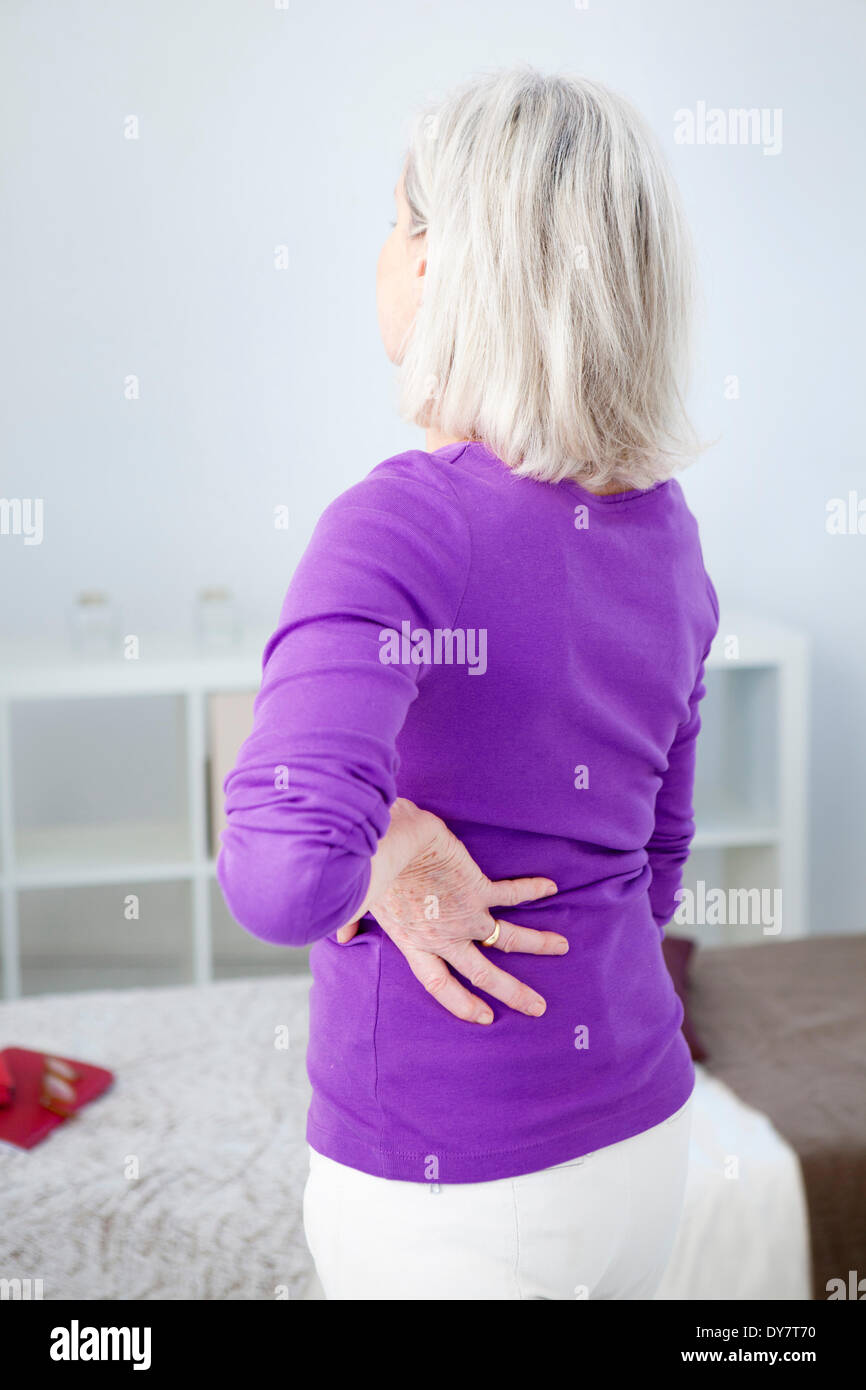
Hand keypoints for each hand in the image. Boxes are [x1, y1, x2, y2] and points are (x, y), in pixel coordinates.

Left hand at [337, 806, 566, 1023]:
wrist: (389, 844)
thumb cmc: (371, 871)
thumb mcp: (361, 903)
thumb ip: (353, 924)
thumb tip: (340, 937)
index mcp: (415, 943)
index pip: (441, 984)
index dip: (462, 1003)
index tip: (484, 1017)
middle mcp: (445, 936)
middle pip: (485, 974)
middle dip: (514, 993)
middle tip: (539, 1007)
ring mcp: (465, 914)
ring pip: (509, 937)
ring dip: (538, 944)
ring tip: (562, 948)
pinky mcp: (477, 887)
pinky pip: (511, 893)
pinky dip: (532, 889)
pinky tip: (551, 886)